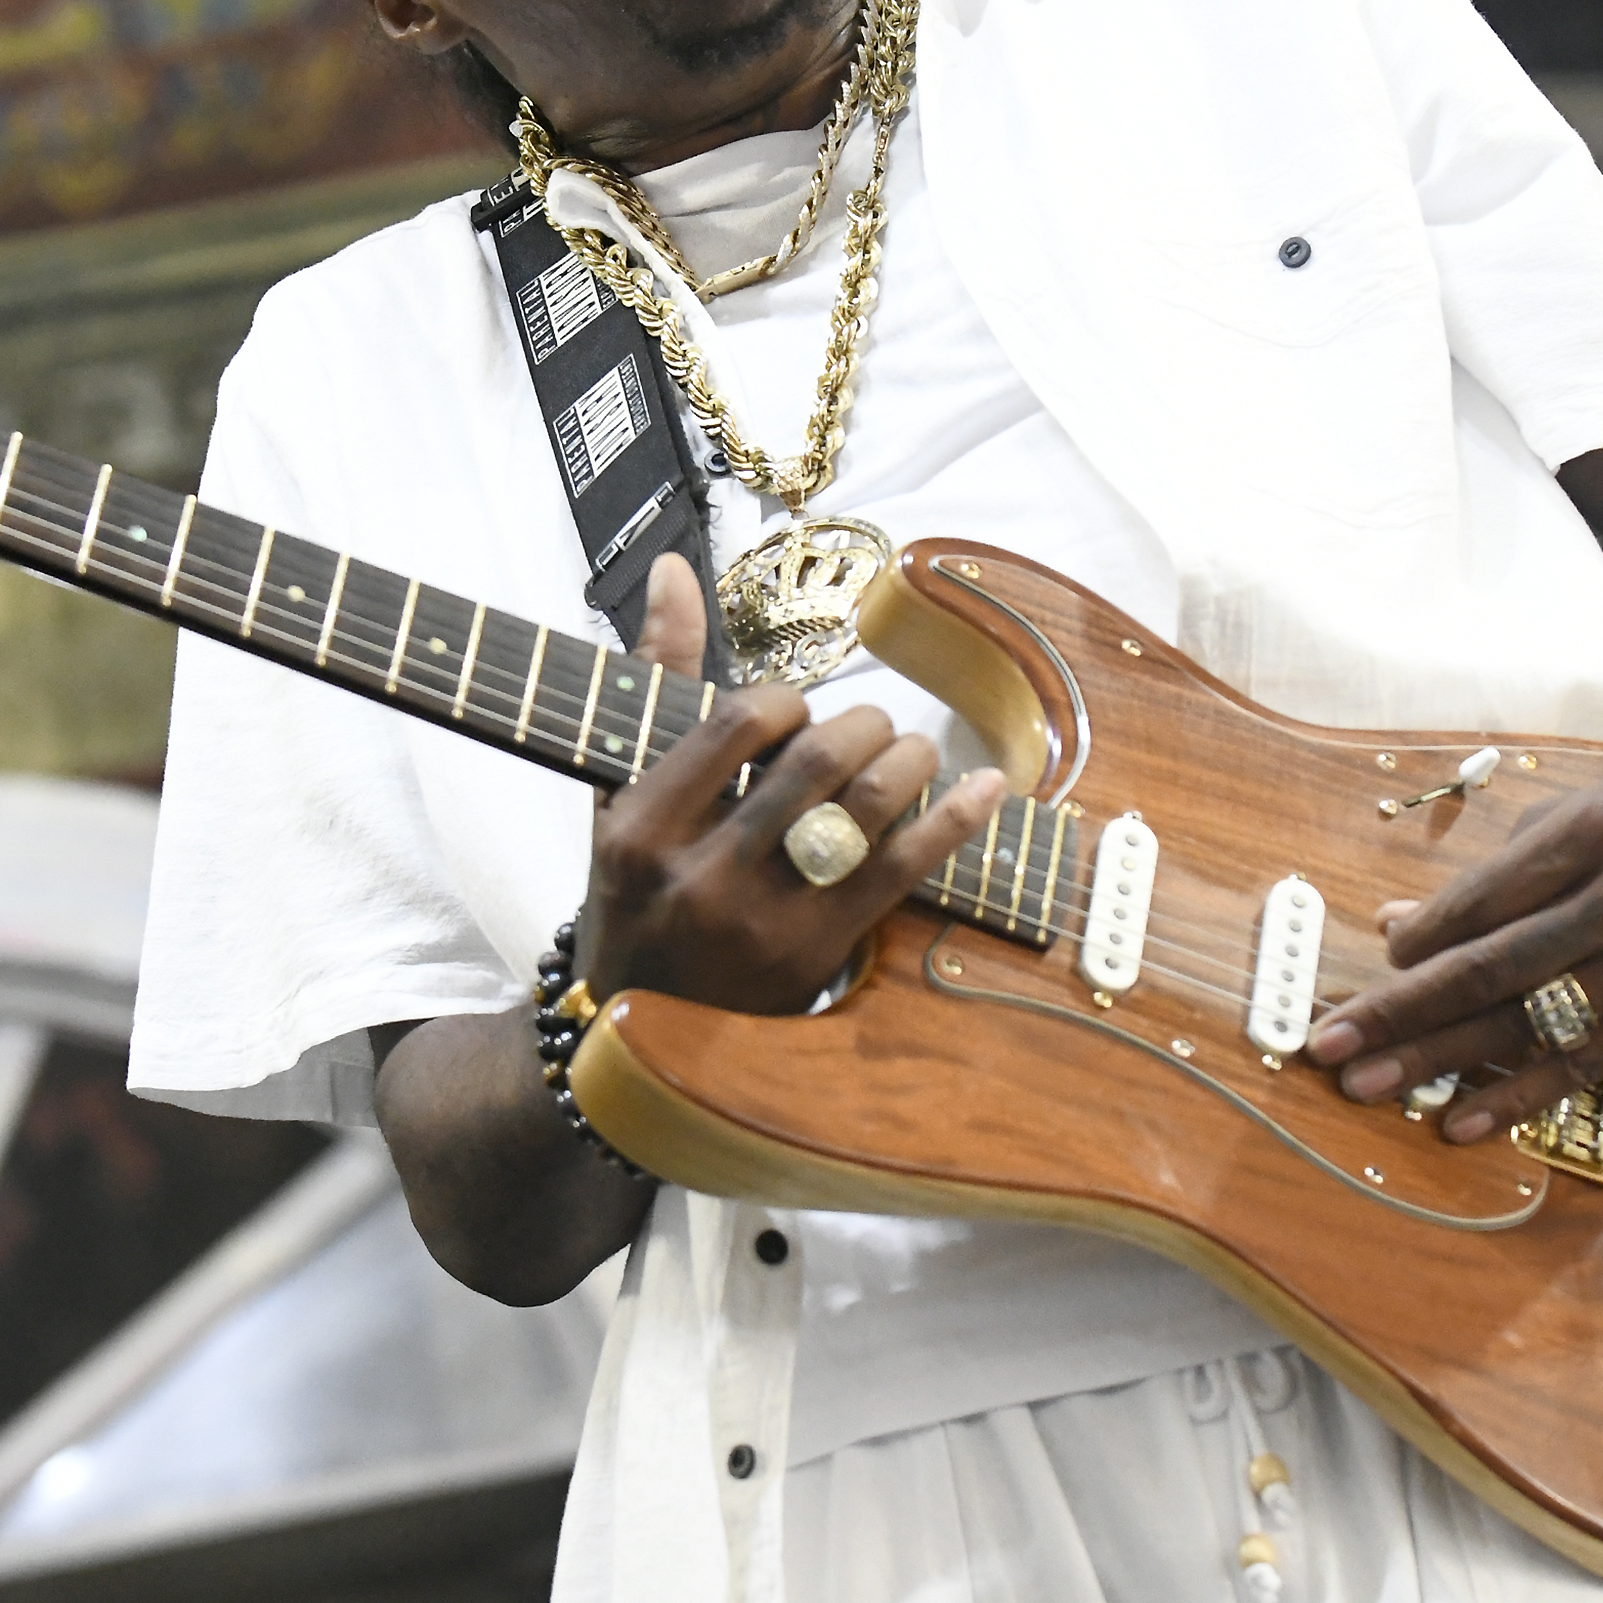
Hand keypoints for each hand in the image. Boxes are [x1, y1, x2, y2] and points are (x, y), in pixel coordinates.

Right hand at [574, 554, 1008, 1013]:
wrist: (629, 1033)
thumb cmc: (633, 894)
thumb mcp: (616, 794)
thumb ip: (651, 679)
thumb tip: (674, 569)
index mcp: (639, 829)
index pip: (738, 723)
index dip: (787, 701)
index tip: (796, 714)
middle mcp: (698, 877)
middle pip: (814, 759)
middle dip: (862, 724)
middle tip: (872, 726)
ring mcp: (763, 922)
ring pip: (864, 808)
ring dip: (908, 761)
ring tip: (910, 752)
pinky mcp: (820, 957)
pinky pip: (904, 871)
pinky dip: (954, 820)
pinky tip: (986, 789)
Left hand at [1300, 728, 1602, 1142]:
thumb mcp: (1578, 816)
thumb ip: (1493, 874)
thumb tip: (1396, 924)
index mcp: (1588, 835)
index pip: (1481, 901)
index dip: (1417, 943)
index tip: (1367, 971)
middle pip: (1492, 968)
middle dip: (1401, 1012)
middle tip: (1330, 1046)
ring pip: (1532, 1022)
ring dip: (1441, 1061)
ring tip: (1371, 1088)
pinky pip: (1589, 1063)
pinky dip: (1519, 1095)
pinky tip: (1462, 1122)